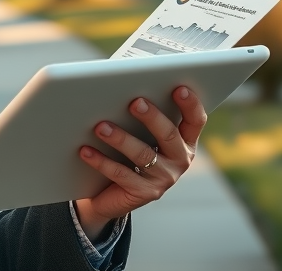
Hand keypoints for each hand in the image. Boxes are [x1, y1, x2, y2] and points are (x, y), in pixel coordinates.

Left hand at [73, 86, 207, 238]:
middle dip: (151, 117)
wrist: (112, 194)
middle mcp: (180, 160)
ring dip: (120, 138)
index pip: (195, 121)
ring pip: (143, 154)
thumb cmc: (126, 153)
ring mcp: (164, 178)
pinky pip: (121, 174)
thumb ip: (141, 112)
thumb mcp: (140, 133)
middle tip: (135, 103)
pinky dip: (101, 161)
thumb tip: (123, 86)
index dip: (190, 104)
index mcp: (184, 141)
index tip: (179, 88)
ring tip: (100, 126)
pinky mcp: (146, 193)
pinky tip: (86, 150)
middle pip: (168, 134)